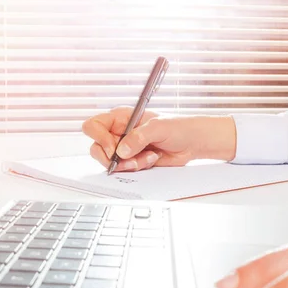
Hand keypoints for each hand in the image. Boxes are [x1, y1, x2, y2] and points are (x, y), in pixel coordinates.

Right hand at [81, 106, 236, 171]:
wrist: (192, 143)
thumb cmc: (179, 127)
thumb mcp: (159, 127)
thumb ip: (139, 136)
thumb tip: (122, 149)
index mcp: (121, 118)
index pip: (94, 125)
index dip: (99, 138)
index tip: (114, 148)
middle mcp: (119, 133)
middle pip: (97, 148)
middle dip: (112, 158)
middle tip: (129, 160)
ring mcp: (125, 148)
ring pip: (110, 162)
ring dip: (128, 164)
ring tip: (148, 157)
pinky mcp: (132, 161)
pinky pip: (124, 170)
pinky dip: (137, 168)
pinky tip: (151, 159)